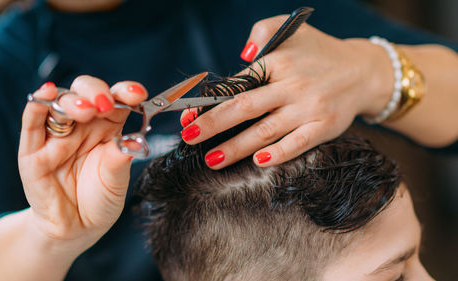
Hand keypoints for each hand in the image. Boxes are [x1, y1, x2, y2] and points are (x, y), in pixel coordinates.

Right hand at [18, 76, 147, 251]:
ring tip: (86, 109)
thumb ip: (120, 160)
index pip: (117, 100)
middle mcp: (83, 125)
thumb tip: (132, 142)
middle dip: (97, 92)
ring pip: (61, 103)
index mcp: (108, 127)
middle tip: (106, 104)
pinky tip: (47, 93)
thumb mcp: (116, 181)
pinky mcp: (33, 150)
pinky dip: (39, 104)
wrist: (77, 228)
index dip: (126, 92)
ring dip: (73, 99)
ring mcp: (58, 135)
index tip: (137, 94)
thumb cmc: (100, 200)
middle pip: (87, 94)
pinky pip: (33, 122)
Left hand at [181, 15, 392, 168]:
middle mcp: (292, 85)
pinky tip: (258, 162)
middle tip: (188, 139)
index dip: (210, 101)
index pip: (237, 84)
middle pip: (245, 108)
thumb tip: (242, 56)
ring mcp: (309, 108)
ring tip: (212, 160)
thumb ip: (263, 31)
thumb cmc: (319, 53)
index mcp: (278, 61)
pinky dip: (278, 154)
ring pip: (265, 131)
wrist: (363, 71)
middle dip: (212, 125)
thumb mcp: (292, 30)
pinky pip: (298, 144)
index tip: (188, 115)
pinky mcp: (325, 127)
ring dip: (236, 147)